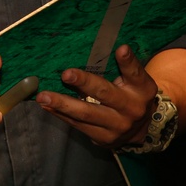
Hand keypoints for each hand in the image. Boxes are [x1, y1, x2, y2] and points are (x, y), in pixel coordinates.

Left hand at [34, 44, 157, 148]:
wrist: (140, 129)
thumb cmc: (131, 94)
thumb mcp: (133, 80)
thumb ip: (121, 67)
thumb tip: (96, 46)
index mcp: (142, 89)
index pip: (135, 73)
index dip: (128, 62)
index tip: (121, 49)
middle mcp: (132, 109)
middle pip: (105, 93)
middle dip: (84, 83)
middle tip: (65, 74)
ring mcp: (118, 126)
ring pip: (87, 114)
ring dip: (62, 104)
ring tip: (43, 96)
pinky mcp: (104, 139)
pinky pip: (79, 125)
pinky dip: (61, 114)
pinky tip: (47, 106)